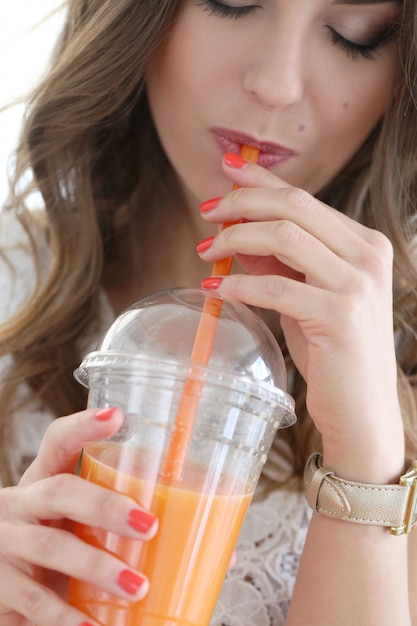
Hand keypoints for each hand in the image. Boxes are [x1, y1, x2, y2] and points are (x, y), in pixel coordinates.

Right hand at [0, 408, 157, 625]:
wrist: (3, 592)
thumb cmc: (59, 552)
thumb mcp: (82, 530)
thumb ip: (134, 534)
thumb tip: (226, 553)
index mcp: (45, 480)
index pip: (59, 441)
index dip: (83, 426)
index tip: (117, 417)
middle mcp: (20, 503)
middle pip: (61, 491)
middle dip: (106, 506)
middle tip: (150, 526)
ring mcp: (4, 542)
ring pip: (51, 547)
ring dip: (97, 567)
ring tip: (137, 586)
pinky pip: (32, 600)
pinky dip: (64, 617)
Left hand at [198, 155, 404, 482]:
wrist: (362, 409)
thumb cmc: (333, 352)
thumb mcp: (307, 296)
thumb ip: (281, 262)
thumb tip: (238, 232)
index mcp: (365, 243)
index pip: (304, 198)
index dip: (261, 180)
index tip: (227, 169)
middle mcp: (368, 255)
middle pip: (294, 205)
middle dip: (242, 203)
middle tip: (207, 212)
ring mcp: (357, 284)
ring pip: (284, 236)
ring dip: (235, 238)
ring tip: (206, 250)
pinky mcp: (339, 315)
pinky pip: (275, 286)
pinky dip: (239, 283)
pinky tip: (215, 288)